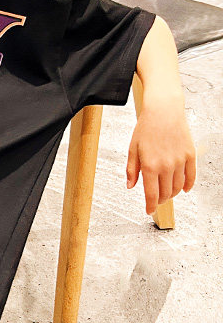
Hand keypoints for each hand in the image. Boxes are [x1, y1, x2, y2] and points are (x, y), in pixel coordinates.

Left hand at [126, 98, 195, 213]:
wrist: (164, 111)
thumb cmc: (146, 128)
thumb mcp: (132, 149)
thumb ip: (131, 170)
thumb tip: (130, 186)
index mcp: (150, 165)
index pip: (151, 194)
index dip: (150, 205)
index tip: (148, 211)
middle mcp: (166, 165)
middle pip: (166, 193)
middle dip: (160, 200)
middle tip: (156, 201)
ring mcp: (180, 161)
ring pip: (178, 187)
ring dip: (172, 194)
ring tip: (166, 194)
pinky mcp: (190, 155)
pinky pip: (191, 176)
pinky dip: (188, 186)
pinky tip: (184, 189)